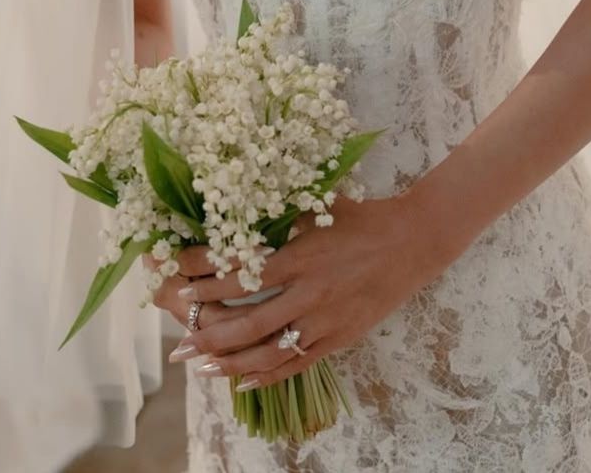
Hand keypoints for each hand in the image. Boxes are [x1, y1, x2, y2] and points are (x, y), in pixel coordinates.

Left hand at [168, 190, 467, 388]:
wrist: (415, 241)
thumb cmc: (364, 219)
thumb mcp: (319, 208)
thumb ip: (280, 215)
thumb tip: (238, 209)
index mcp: (299, 257)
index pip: (240, 271)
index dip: (203, 274)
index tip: (175, 274)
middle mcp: (308, 292)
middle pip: (247, 321)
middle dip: (206, 332)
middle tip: (176, 342)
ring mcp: (325, 320)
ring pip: (269, 351)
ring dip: (231, 362)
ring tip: (200, 367)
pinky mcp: (340, 338)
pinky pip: (299, 363)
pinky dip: (269, 376)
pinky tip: (243, 383)